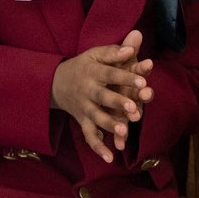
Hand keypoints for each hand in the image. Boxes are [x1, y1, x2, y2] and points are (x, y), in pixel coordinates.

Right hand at [50, 31, 153, 161]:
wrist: (55, 82)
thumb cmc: (83, 65)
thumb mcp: (95, 53)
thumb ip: (116, 49)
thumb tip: (136, 40)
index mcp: (93, 71)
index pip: (111, 73)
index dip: (126, 76)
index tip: (143, 79)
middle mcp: (88, 90)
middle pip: (103, 97)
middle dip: (118, 103)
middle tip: (134, 108)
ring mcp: (84, 107)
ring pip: (96, 118)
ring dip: (109, 125)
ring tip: (124, 130)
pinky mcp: (82, 121)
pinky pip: (89, 136)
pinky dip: (98, 148)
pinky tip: (110, 157)